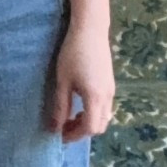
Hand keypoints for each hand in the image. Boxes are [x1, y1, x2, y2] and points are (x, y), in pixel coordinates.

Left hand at [51, 22, 114, 141]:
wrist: (91, 30)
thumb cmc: (73, 54)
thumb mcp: (63, 81)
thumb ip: (60, 106)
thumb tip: (55, 127)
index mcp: (95, 98)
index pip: (89, 128)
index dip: (74, 136)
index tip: (59, 136)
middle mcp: (107, 97)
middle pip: (99, 126)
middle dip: (81, 131)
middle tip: (63, 127)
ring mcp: (111, 90)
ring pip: (104, 117)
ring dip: (88, 122)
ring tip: (70, 115)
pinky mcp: (110, 83)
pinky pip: (105, 107)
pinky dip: (93, 112)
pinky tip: (80, 103)